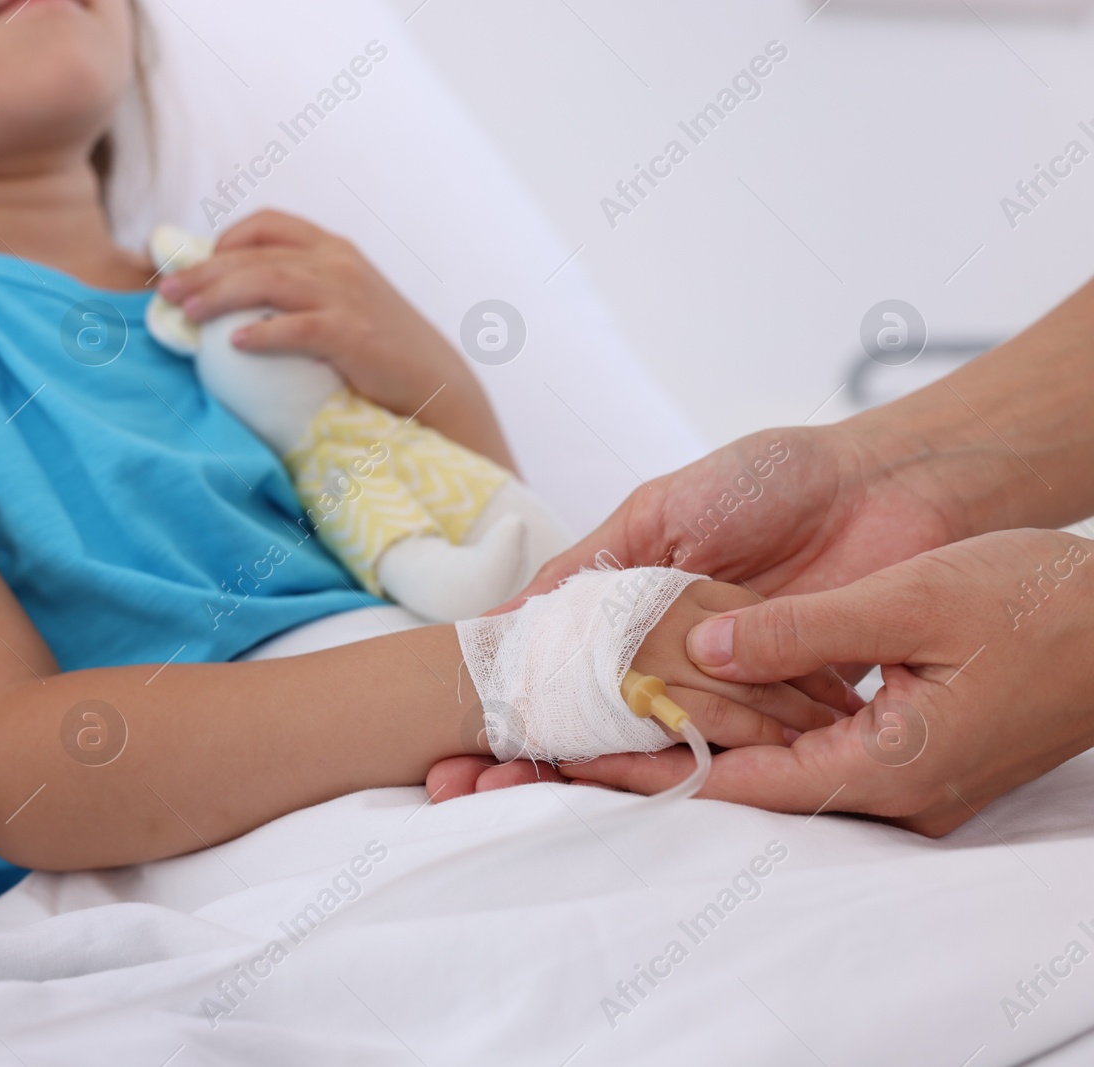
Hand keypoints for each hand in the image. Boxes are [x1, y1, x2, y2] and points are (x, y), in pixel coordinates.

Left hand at [157, 210, 511, 465]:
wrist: (434, 384)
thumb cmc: (377, 351)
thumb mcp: (340, 305)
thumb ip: (298, 293)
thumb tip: (233, 308)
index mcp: (332, 248)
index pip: (266, 224)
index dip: (222, 240)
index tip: (193, 267)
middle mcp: (337, 261)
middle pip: (255, 253)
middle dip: (204, 270)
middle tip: (167, 293)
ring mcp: (347, 295)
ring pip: (268, 280)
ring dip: (219, 295)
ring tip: (186, 314)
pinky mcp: (354, 333)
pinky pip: (298, 327)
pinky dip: (263, 333)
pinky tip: (233, 344)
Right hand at [430, 422, 962, 798]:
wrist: (887, 486)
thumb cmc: (769, 480)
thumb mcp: (661, 511)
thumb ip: (591, 565)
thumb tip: (506, 614)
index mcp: (638, 609)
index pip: (561, 665)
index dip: (514, 701)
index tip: (464, 738)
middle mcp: (675, 654)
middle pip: (598, 714)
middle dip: (535, 751)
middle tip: (470, 783)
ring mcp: (729, 684)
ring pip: (656, 737)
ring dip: (599, 766)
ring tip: (531, 788)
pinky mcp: (786, 706)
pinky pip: (735, 744)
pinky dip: (694, 761)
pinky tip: (639, 781)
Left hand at [562, 531, 1093, 835]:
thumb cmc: (1045, 605)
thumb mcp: (914, 598)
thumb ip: (802, 630)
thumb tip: (704, 645)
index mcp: (888, 766)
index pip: (733, 780)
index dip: (643, 767)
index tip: (565, 756)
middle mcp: (891, 794)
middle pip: (740, 788)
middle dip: (648, 767)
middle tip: (560, 751)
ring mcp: (906, 785)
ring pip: (772, 772)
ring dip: (694, 749)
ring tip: (602, 729)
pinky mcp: (916, 763)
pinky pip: (813, 756)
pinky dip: (751, 733)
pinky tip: (702, 708)